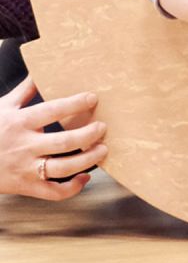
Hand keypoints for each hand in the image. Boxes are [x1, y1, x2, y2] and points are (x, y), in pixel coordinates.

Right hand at [0, 76, 106, 199]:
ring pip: (63, 168)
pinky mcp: (26, 186)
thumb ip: (25, 90)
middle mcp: (24, 146)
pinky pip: (53, 193)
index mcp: (20, 122)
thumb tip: (41, 69)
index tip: (93, 98)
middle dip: (88, 134)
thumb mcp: (3, 106)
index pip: (52, 110)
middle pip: (64, 142)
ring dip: (88, 160)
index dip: (75, 104)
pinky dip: (73, 188)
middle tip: (103, 127)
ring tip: (103, 149)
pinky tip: (84, 176)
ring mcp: (26, 169)